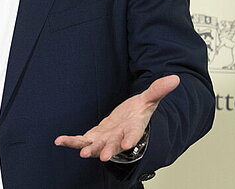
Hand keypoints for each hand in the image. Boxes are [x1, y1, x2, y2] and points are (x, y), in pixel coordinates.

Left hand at [54, 75, 179, 160]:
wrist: (129, 120)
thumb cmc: (139, 112)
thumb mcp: (149, 99)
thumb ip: (158, 90)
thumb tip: (175, 79)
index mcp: (134, 128)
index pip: (134, 134)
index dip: (130, 139)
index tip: (126, 144)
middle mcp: (119, 136)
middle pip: (114, 144)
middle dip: (109, 150)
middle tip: (104, 156)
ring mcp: (105, 138)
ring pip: (95, 145)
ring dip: (88, 148)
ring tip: (82, 153)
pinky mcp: (94, 136)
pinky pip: (80, 140)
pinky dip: (71, 141)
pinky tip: (59, 141)